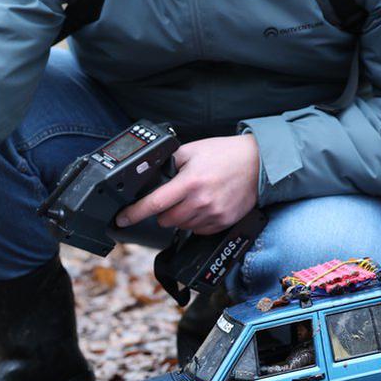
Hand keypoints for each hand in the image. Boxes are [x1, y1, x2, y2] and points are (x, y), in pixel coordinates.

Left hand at [116, 134, 259, 234]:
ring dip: (178, 216)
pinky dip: (194, 221)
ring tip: (190, 198)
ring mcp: (213, 215)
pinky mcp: (223, 223)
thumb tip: (148, 176)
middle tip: (171, 196)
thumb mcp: (191, 150)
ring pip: (181, 226)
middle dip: (161, 211)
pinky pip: (198, 230)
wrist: (258, 164)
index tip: (121, 219)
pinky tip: (202, 206)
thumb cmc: (224, 154)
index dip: (133, 213)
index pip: (154, 203)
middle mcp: (201, 202)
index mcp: (189, 182)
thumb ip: (168, 163)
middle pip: (165, 219)